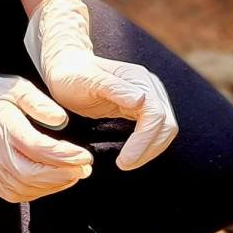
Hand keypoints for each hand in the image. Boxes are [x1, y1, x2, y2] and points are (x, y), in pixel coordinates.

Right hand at [0, 71, 94, 201]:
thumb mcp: (17, 87)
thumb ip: (40, 102)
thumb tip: (61, 120)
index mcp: (3, 127)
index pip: (38, 148)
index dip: (65, 156)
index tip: (85, 155)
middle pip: (33, 174)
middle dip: (63, 175)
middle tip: (85, 168)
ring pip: (26, 188)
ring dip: (54, 184)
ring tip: (74, 173)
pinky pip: (18, 194)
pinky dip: (40, 190)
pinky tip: (54, 180)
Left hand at [24, 0, 176, 171]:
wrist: (66, 66)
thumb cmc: (72, 74)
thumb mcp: (87, 81)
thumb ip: (114, 89)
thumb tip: (142, 100)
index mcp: (139, 80)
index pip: (155, 116)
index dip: (144, 141)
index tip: (124, 161)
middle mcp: (149, 87)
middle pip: (166, 125)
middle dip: (149, 149)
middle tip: (124, 165)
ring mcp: (148, 97)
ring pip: (164, 130)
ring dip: (150, 150)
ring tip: (126, 163)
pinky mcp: (142, 107)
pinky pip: (154, 130)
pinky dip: (147, 145)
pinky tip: (130, 154)